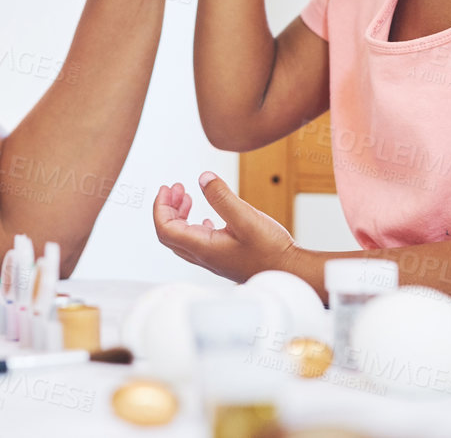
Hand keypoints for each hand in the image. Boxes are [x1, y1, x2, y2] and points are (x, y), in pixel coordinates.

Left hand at [152, 171, 296, 282]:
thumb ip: (222, 197)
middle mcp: (204, 256)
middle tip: (176, 188)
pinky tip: (206, 218)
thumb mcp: (245, 217)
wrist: (290, 273)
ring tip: (187, 197)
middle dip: (167, 208)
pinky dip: (194, 225)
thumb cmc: (271, 250)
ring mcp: (213, 259)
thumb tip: (203, 178)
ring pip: (183, 237)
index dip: (160, 207)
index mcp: (203, 248)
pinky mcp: (224, 258)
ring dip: (180, 215)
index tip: (168, 188)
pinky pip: (198, 242)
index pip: (165, 229)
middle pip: (170, 233)